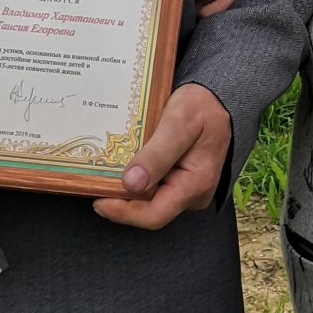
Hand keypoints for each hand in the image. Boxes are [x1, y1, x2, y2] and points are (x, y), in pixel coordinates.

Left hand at [93, 81, 232, 229]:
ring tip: (104, 171)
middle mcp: (193, 194)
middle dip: (121, 199)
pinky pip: (153, 188)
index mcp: (196, 184)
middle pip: (149, 210)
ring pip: (149, 200)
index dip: (123, 212)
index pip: (155, 215)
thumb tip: (131, 184)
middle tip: (95, 181)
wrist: (217, 97)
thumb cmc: (201, 105)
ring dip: (126, 189)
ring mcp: (187, 189)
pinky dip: (135, 179)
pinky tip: (121, 165)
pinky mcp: (180, 181)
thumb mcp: (179, 122)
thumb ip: (157, 154)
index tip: (98, 199)